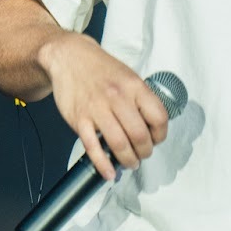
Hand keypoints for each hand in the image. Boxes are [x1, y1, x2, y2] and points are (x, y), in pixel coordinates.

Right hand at [41, 33, 168, 179]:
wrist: (69, 57)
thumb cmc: (101, 69)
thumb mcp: (128, 76)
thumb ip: (140, 98)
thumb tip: (153, 125)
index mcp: (134, 86)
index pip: (158, 116)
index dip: (161, 134)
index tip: (157, 140)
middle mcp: (117, 97)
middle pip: (140, 135)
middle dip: (145, 152)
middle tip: (143, 154)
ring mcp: (97, 109)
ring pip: (119, 144)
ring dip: (128, 160)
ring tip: (130, 163)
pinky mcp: (79, 119)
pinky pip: (93, 148)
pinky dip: (103, 165)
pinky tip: (109, 173)